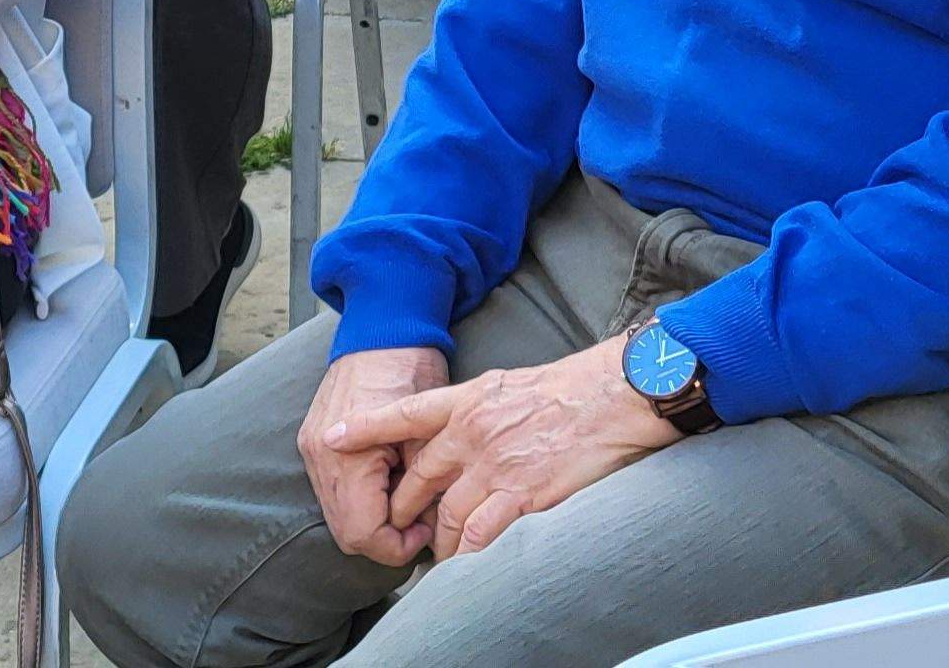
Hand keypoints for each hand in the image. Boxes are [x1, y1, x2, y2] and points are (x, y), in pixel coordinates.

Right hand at [300, 346, 450, 564]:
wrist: (383, 329)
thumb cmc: (411, 371)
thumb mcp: (428, 435)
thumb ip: (424, 489)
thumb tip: (430, 528)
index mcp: (347, 456)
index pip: (363, 534)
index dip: (397, 547)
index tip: (425, 532)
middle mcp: (320, 457)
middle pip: (346, 533)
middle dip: (384, 539)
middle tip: (418, 524)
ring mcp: (311, 448)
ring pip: (337, 515)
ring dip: (370, 520)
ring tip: (404, 501)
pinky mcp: (311, 440)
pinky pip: (331, 490)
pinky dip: (358, 499)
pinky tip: (386, 482)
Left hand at [353, 342, 682, 559]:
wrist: (616, 395)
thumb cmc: (573, 388)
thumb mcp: (511, 384)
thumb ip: (479, 407)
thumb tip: (463, 424)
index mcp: (468, 401)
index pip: (404, 415)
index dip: (365, 428)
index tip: (333, 438)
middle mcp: (472, 433)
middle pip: (420, 478)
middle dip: (405, 507)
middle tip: (399, 525)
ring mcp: (495, 466)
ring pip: (447, 514)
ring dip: (438, 539)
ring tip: (436, 553)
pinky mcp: (522, 495)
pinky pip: (480, 534)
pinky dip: (467, 554)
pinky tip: (464, 564)